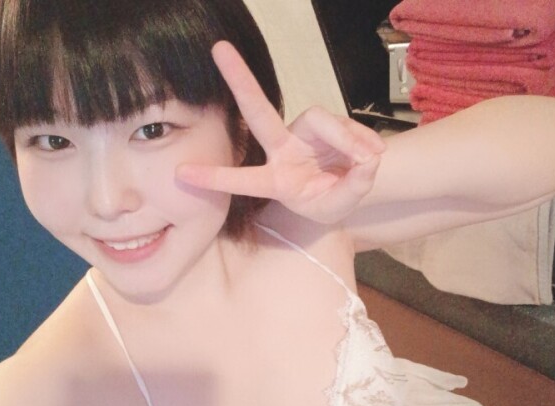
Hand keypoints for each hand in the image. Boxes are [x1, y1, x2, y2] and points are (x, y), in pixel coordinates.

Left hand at [176, 41, 385, 224]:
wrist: (346, 189)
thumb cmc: (329, 202)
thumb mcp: (338, 205)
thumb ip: (352, 186)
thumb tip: (368, 160)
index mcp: (276, 180)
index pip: (244, 179)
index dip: (216, 177)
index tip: (182, 174)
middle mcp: (282, 150)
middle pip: (259, 112)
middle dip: (241, 81)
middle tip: (219, 49)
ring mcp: (302, 132)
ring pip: (322, 120)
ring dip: (348, 140)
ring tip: (367, 160)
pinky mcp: (322, 122)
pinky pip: (343, 123)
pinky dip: (361, 139)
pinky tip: (372, 153)